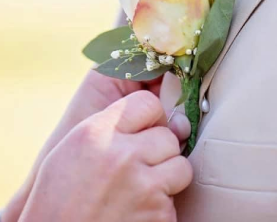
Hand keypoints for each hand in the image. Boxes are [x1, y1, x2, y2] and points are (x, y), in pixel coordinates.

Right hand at [18, 91, 192, 221]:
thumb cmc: (58, 200)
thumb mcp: (71, 149)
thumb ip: (109, 126)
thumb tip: (147, 114)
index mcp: (98, 134)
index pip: (148, 103)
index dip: (151, 116)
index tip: (146, 128)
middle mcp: (123, 156)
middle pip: (168, 136)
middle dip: (159, 149)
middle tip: (140, 165)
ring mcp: (144, 187)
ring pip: (180, 166)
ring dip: (168, 176)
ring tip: (142, 188)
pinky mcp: (159, 215)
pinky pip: (174, 200)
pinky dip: (162, 206)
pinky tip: (139, 210)